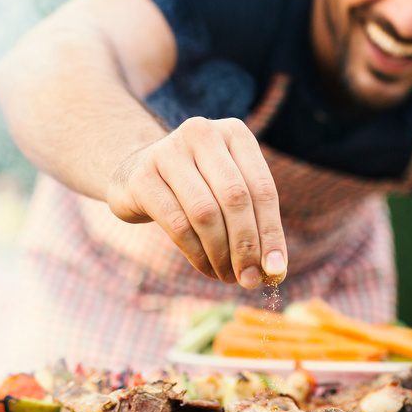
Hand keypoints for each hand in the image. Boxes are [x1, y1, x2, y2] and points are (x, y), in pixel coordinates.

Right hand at [106, 116, 287, 288]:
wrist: (136, 173)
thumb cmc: (196, 186)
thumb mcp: (228, 191)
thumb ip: (254, 223)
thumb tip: (275, 270)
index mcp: (234, 132)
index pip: (262, 188)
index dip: (271, 233)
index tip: (276, 270)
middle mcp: (202, 132)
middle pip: (235, 199)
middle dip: (246, 246)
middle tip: (250, 279)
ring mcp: (168, 151)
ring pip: (206, 213)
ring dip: (221, 254)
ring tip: (227, 276)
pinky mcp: (142, 177)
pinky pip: (177, 224)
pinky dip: (197, 253)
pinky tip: (206, 267)